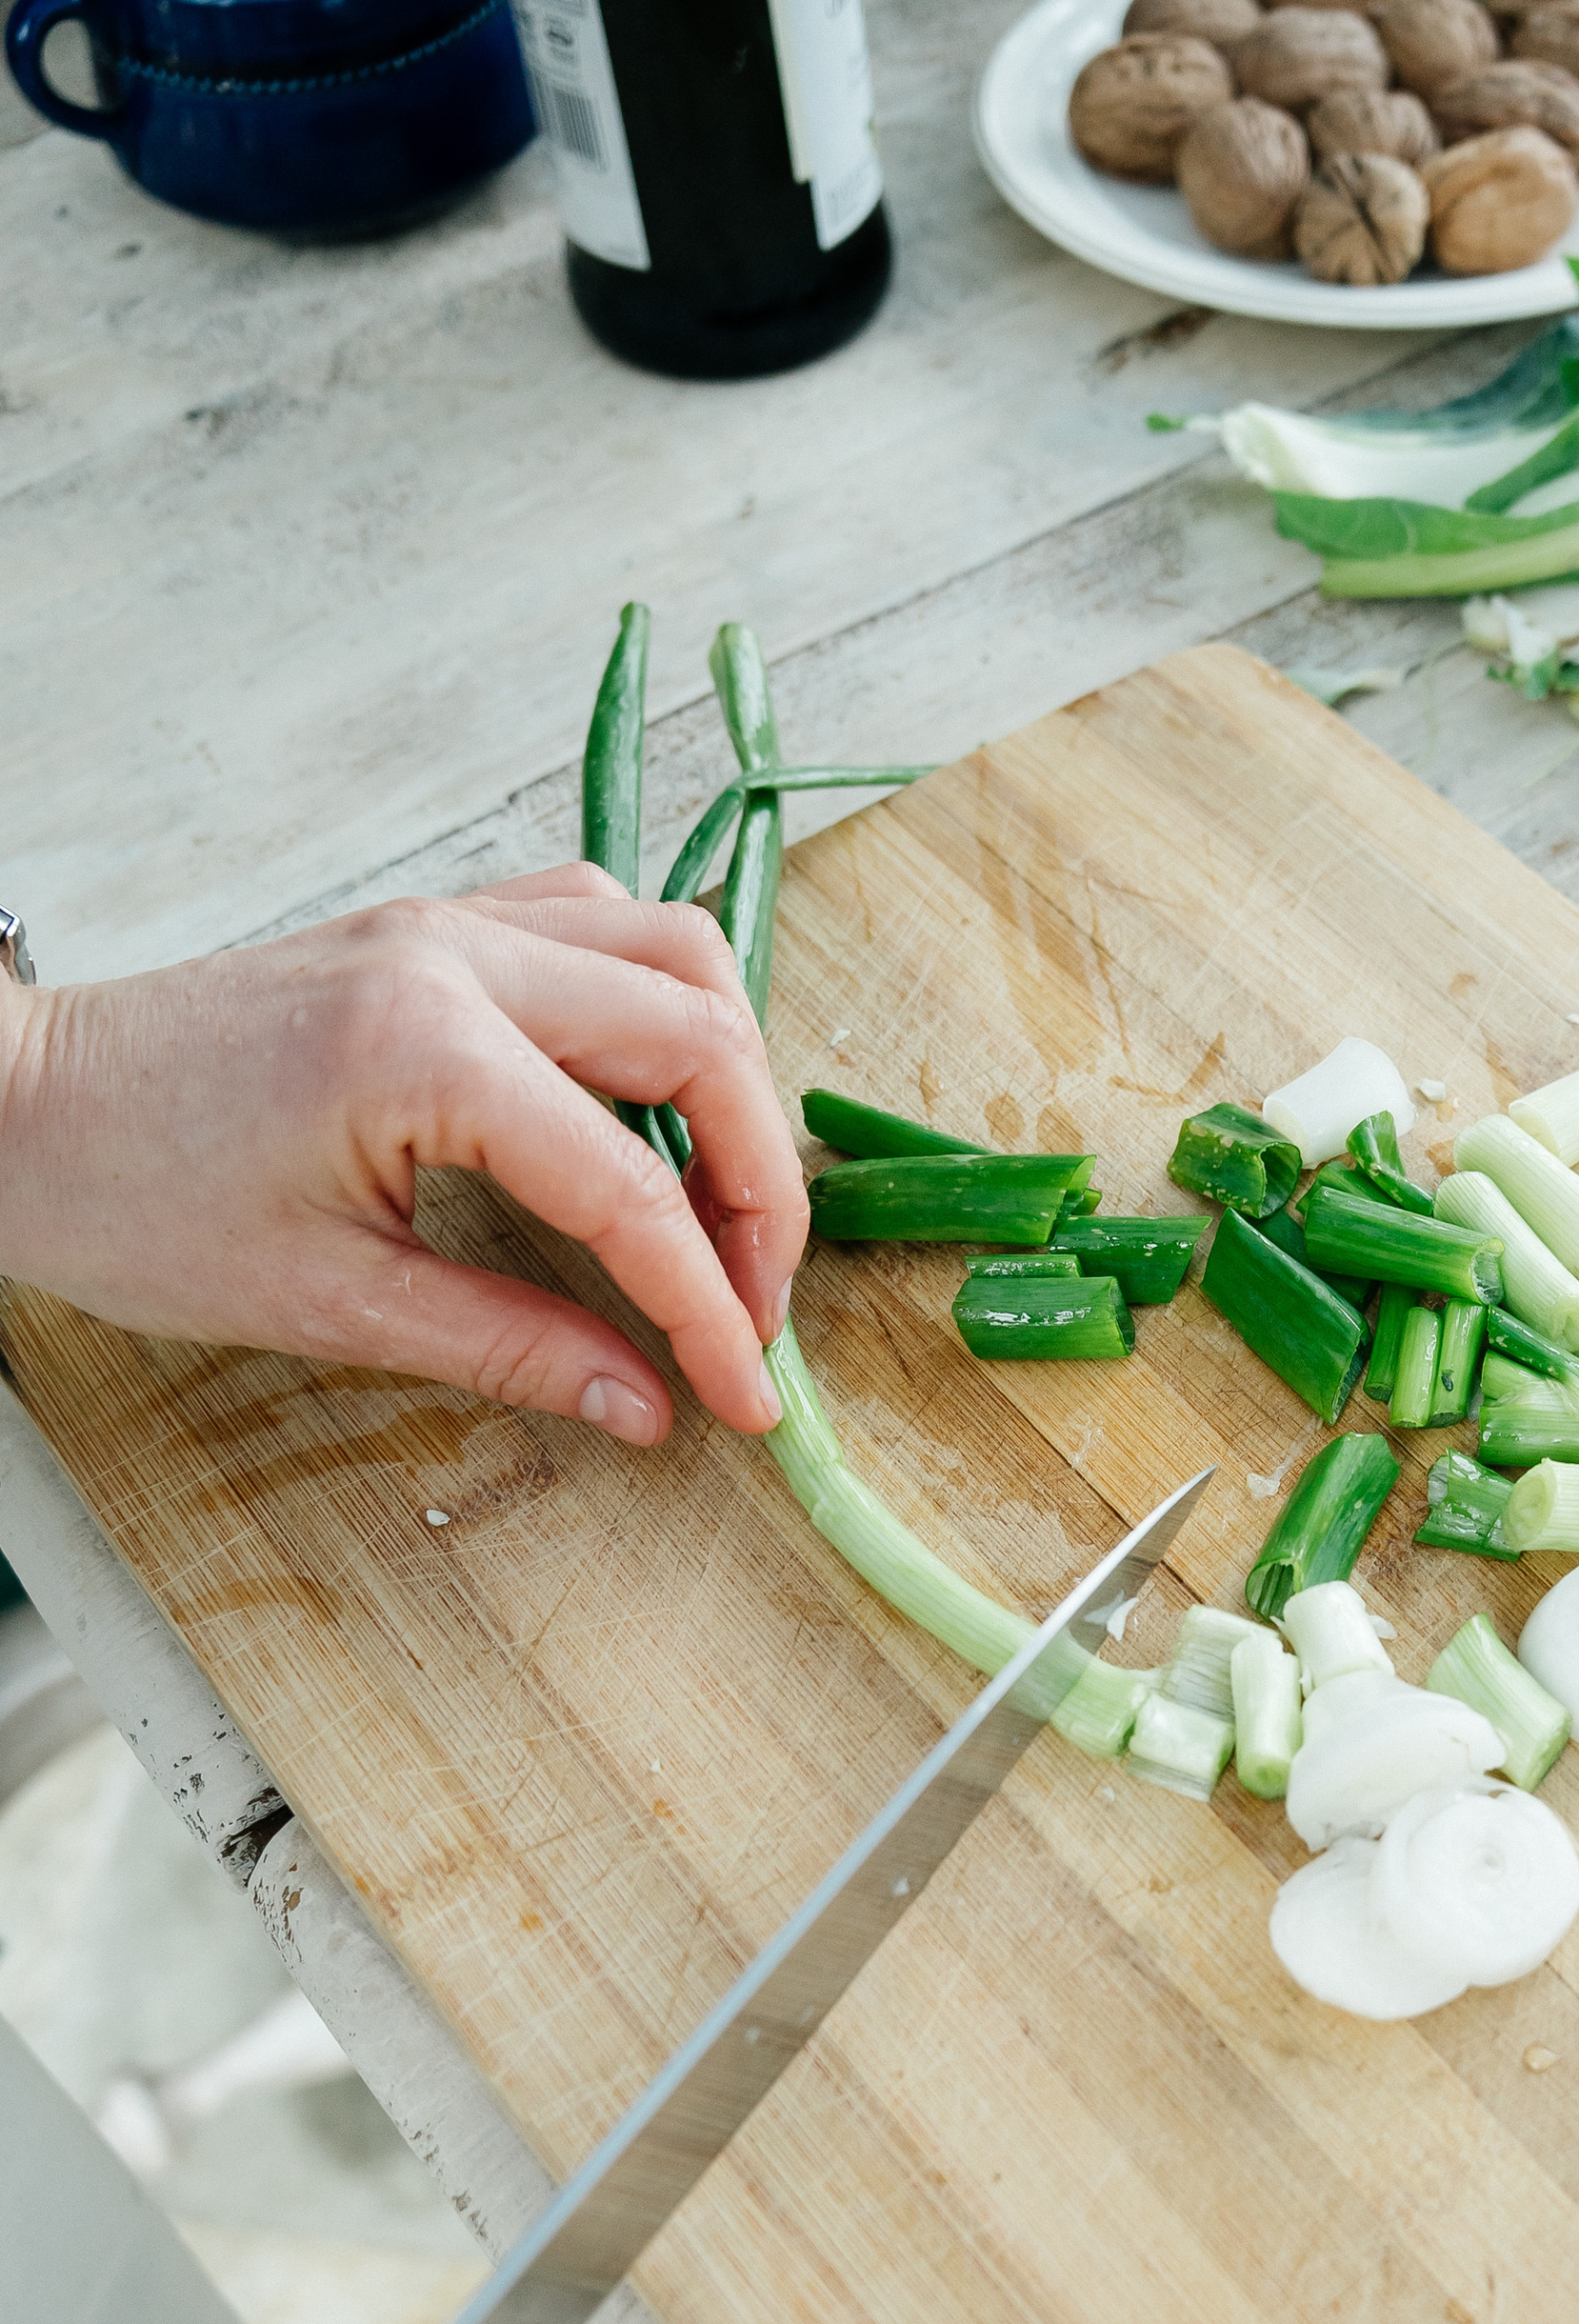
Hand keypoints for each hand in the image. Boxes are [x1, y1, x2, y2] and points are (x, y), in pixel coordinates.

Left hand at [0, 868, 809, 1443]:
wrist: (16, 1106)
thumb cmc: (133, 1199)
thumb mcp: (330, 1303)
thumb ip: (510, 1346)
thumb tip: (643, 1402)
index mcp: (425, 1049)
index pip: (633, 1189)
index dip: (710, 1307)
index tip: (746, 1398)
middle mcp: (456, 955)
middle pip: (701, 1039)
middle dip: (759, 1188)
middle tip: (752, 1307)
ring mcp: (449, 921)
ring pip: (677, 953)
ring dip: (731, 1080)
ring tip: (722, 1206)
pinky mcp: (435, 923)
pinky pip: (603, 923)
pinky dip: (662, 1009)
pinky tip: (651, 1105)